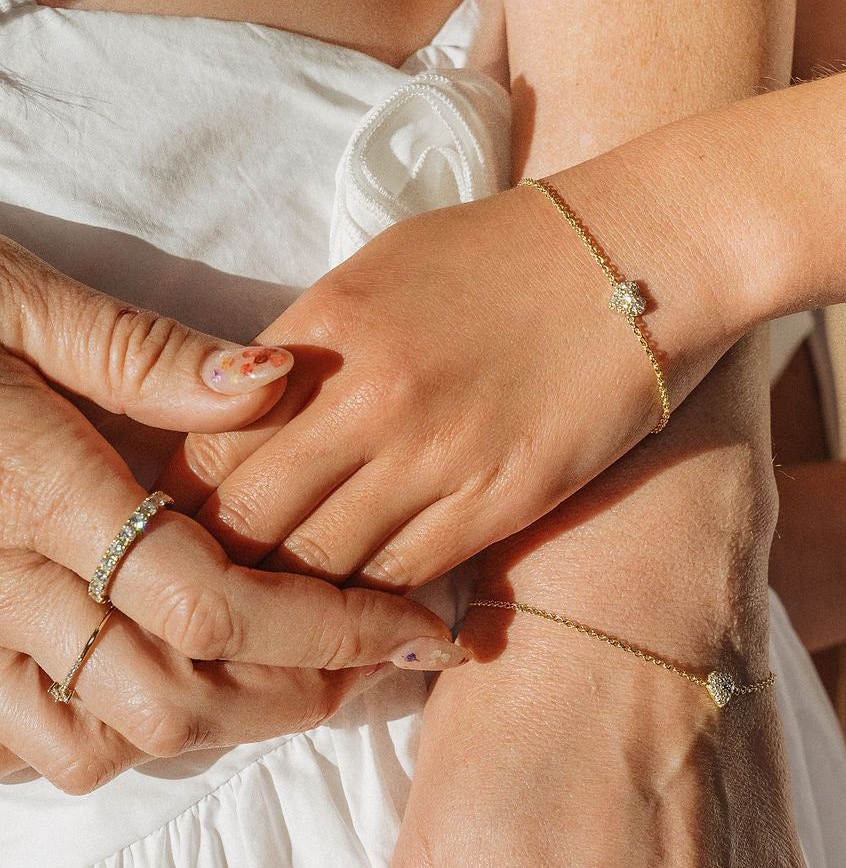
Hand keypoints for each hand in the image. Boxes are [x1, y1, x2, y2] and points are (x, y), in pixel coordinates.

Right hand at [0, 237, 465, 785]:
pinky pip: (35, 747)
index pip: (214, 603)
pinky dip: (113, 740)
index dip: (331, 631)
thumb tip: (272, 383)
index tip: (414, 632)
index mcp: (39, 488)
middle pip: (176, 698)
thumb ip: (138, 353)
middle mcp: (1, 580)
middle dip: (292, 695)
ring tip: (285, 677)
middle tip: (369, 661)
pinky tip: (166, 685)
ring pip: (107, 741)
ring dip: (214, 724)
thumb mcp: (14, 297)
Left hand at [164, 182, 731, 587]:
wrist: (637, 259)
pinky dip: (374, 598)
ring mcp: (439, 456)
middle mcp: (370, 399)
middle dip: (226, 564)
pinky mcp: (503, 500)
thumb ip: (305, 355)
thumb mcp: (377, 275)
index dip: (187, 505)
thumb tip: (244, 424)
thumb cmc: (501, 259)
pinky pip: (405, 576)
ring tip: (289, 609)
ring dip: (300, 594)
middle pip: (251, 522)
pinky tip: (364, 605)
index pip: (211, 449)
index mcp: (325, 331)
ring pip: (325, 565)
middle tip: (224, 589)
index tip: (191, 530)